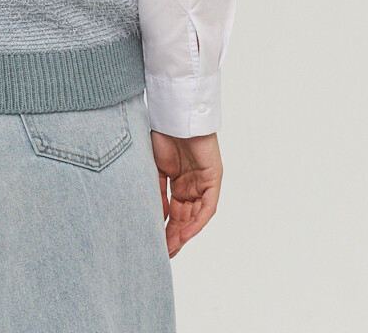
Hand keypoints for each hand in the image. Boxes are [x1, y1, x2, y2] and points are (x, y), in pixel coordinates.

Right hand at [150, 130, 222, 257]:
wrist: (173, 114)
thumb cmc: (162, 133)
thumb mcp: (154, 167)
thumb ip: (158, 191)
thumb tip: (158, 218)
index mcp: (178, 182)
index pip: (174, 212)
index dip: (166, 229)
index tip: (155, 244)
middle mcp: (192, 185)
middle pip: (185, 217)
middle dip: (175, 236)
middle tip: (164, 253)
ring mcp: (203, 183)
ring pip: (196, 215)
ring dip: (185, 233)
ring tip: (173, 248)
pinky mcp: (213, 179)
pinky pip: (207, 206)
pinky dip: (198, 221)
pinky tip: (186, 234)